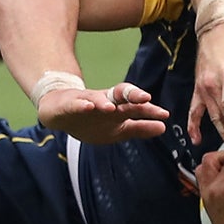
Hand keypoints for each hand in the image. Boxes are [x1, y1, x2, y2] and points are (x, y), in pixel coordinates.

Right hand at [38, 81, 168, 143]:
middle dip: (133, 96)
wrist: (60, 113)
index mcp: (116, 108)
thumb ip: (139, 128)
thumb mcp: (117, 129)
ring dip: (104, 102)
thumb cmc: (92, 121)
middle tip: (146, 98)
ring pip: (97, 98)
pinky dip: (81, 105)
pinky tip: (87, 107)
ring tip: (111, 108)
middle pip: (120, 95)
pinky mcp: (69, 104)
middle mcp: (104, 101)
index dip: (149, 110)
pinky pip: (75, 104)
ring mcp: (86, 101)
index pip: (135, 105)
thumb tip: (162, 127)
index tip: (164, 115)